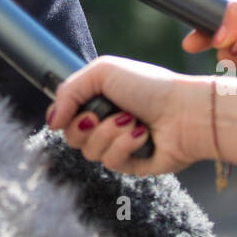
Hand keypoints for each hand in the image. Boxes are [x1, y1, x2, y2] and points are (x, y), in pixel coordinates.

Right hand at [45, 55, 205, 176]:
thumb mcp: (102, 72)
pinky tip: (143, 135)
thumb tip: (51, 122)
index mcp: (99, 99)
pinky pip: (111, 163)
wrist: (185, 111)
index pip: (64, 115)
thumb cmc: (149, 86)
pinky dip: (125, 146)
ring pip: (90, 152)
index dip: (63, 115)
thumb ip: (68, 91)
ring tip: (133, 121)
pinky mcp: (132, 164)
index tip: (70, 112)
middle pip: (72, 137)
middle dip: (85, 125)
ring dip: (110, 134)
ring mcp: (119, 144)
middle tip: (104, 114)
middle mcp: (106, 122)